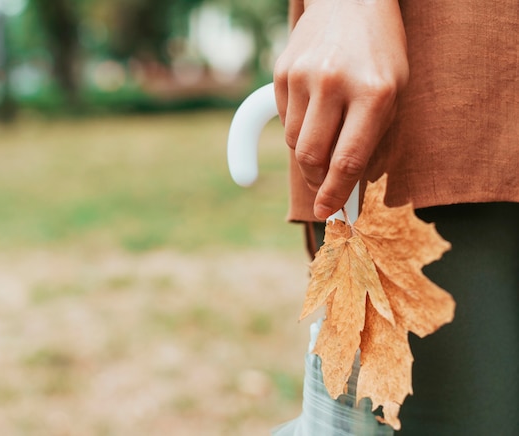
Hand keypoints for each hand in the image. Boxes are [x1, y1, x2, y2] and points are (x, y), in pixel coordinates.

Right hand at [274, 0, 408, 219]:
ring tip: (325, 137)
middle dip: (317, 180)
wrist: (350, 1)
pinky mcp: (282, 71)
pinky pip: (283, 119)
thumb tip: (351, 187)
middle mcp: (334, 83)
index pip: (347, 160)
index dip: (336, 194)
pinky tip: (314, 109)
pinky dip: (296, 127)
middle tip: (325, 186)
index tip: (328, 214)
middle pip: (310, 157)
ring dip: (307, 153)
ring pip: (293, 141)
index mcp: (374, 92)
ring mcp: (303, 75)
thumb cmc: (379, 54)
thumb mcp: (393, 93)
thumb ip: (373, 140)